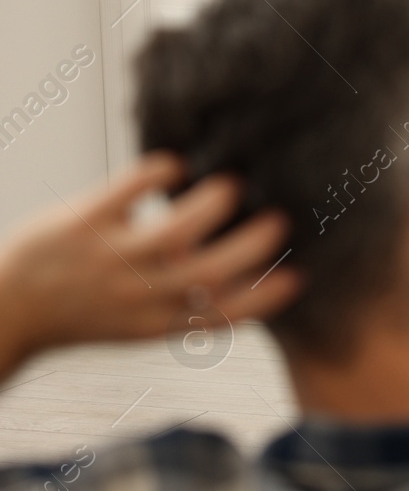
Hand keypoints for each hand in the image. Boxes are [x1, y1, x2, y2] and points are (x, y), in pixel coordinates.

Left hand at [0, 153, 300, 375]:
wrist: (5, 306)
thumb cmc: (79, 309)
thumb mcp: (134, 322)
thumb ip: (181, 303)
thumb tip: (237, 274)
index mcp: (154, 323)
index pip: (222, 317)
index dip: (265, 298)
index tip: (298, 276)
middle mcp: (135, 295)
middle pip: (210, 272)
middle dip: (254, 244)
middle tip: (279, 220)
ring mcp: (108, 259)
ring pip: (175, 231)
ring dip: (213, 204)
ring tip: (230, 185)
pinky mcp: (83, 223)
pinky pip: (129, 191)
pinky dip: (161, 174)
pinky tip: (175, 166)